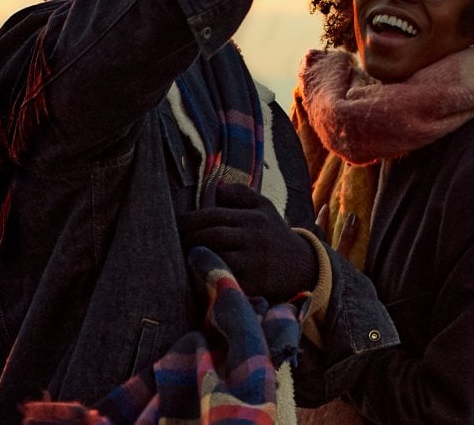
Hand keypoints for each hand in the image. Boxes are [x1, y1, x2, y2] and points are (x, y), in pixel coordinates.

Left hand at [178, 182, 318, 300]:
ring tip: (178, 257)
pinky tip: (196, 276)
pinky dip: (210, 278)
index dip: (189, 219)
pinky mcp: (255, 284)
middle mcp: (253, 238)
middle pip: (212, 235)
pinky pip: (227, 280)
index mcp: (252, 218)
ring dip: (195, 258)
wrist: (304, 267)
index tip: (172, 224)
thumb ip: (241, 195)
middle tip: (170, 241)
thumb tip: (216, 188)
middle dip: (188, 238)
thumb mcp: (265, 208)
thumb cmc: (275, 235)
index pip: (214, 215)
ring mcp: (254, 262)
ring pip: (218, 257)